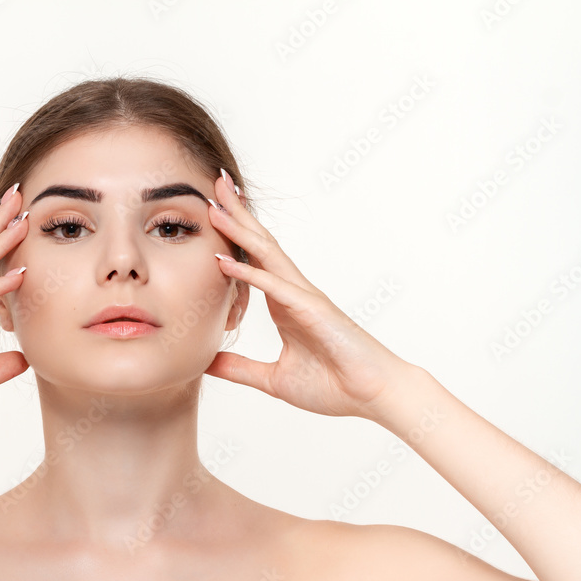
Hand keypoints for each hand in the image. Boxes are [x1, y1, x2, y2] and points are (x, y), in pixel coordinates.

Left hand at [203, 171, 412, 420]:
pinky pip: (275, 288)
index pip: (253, 259)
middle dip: (236, 214)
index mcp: (284, 303)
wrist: (375, 397)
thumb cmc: (334, 385)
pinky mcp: (313, 312)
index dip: (233, 234)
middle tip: (213, 183)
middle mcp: (293, 292)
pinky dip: (248, 273)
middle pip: (259, 244)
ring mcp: (304, 298)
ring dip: (238, 229)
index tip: (212, 210)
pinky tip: (222, 260)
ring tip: (215, 205)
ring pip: (266, 255)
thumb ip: (239, 369)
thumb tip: (205, 362)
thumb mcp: (273, 379)